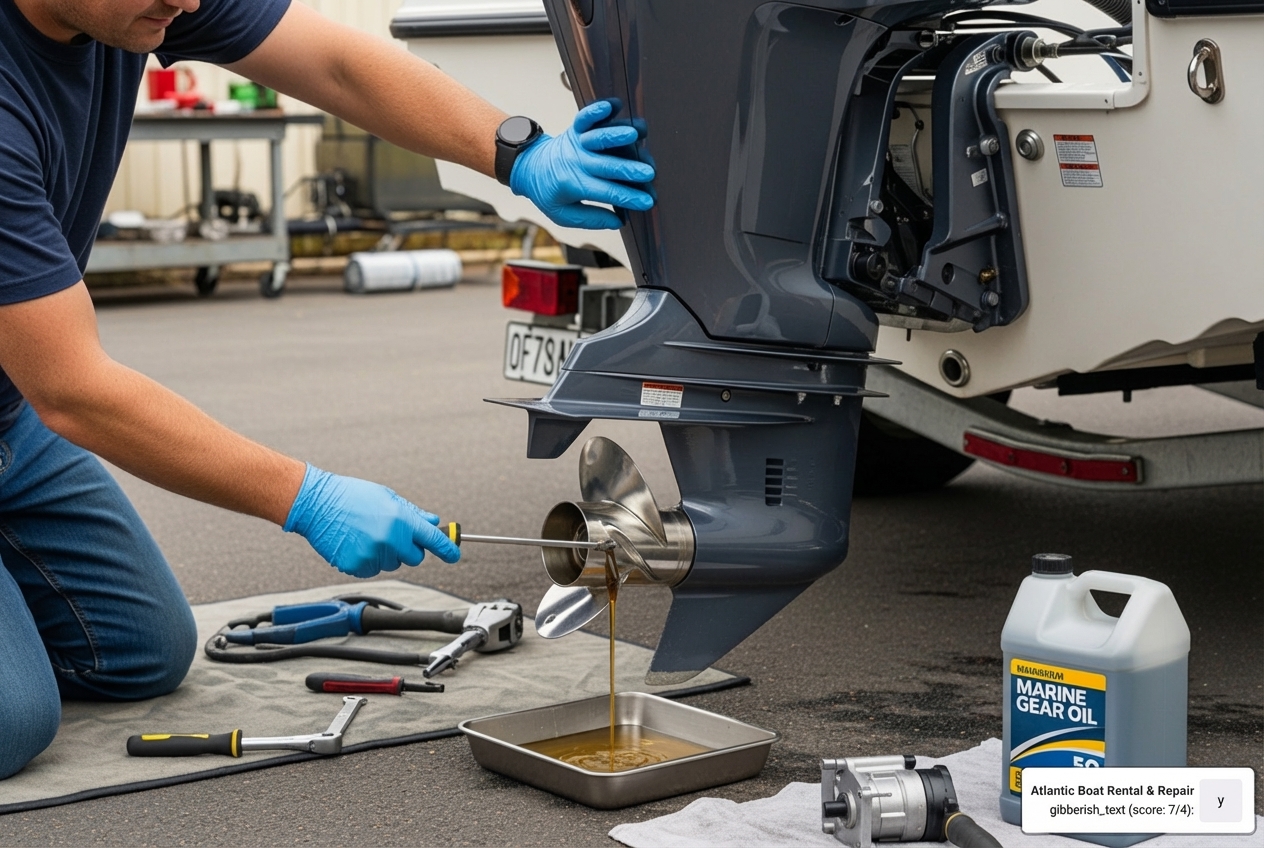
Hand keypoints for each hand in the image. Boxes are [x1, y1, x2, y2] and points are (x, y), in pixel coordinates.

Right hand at [284, 465, 459, 577]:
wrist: (317, 504)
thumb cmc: (351, 496)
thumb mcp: (387, 497)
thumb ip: (413, 513)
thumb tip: (434, 521)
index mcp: (401, 520)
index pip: (433, 540)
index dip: (447, 549)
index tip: (454, 555)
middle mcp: (390, 540)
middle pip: (415, 557)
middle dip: (409, 549)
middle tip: (393, 534)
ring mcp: (373, 555)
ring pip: (392, 564)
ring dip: (386, 554)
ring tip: (367, 534)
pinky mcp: (357, 567)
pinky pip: (373, 570)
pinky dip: (368, 561)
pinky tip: (356, 543)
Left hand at [510, 100, 654, 229]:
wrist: (529, 167)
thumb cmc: (550, 192)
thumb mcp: (564, 214)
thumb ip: (592, 219)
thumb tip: (618, 221)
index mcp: (574, 185)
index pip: (606, 193)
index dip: (628, 197)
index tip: (647, 201)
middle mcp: (576, 162)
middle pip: (606, 166)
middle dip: (629, 169)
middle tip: (649, 173)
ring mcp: (577, 144)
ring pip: (597, 138)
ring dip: (616, 135)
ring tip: (635, 134)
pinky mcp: (576, 129)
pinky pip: (584, 118)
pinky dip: (596, 111)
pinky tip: (612, 106)